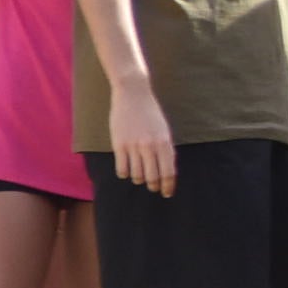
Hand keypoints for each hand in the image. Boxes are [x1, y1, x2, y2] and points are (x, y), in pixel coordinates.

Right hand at [107, 81, 177, 196]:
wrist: (133, 94)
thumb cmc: (150, 113)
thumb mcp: (164, 130)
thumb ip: (166, 149)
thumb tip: (166, 171)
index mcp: (165, 143)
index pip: (168, 172)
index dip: (168, 186)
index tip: (167, 193)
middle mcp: (150, 147)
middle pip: (153, 177)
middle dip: (154, 186)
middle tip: (153, 187)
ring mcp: (134, 146)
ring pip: (137, 175)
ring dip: (139, 179)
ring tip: (139, 176)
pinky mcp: (119, 144)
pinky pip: (122, 169)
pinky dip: (124, 173)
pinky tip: (126, 170)